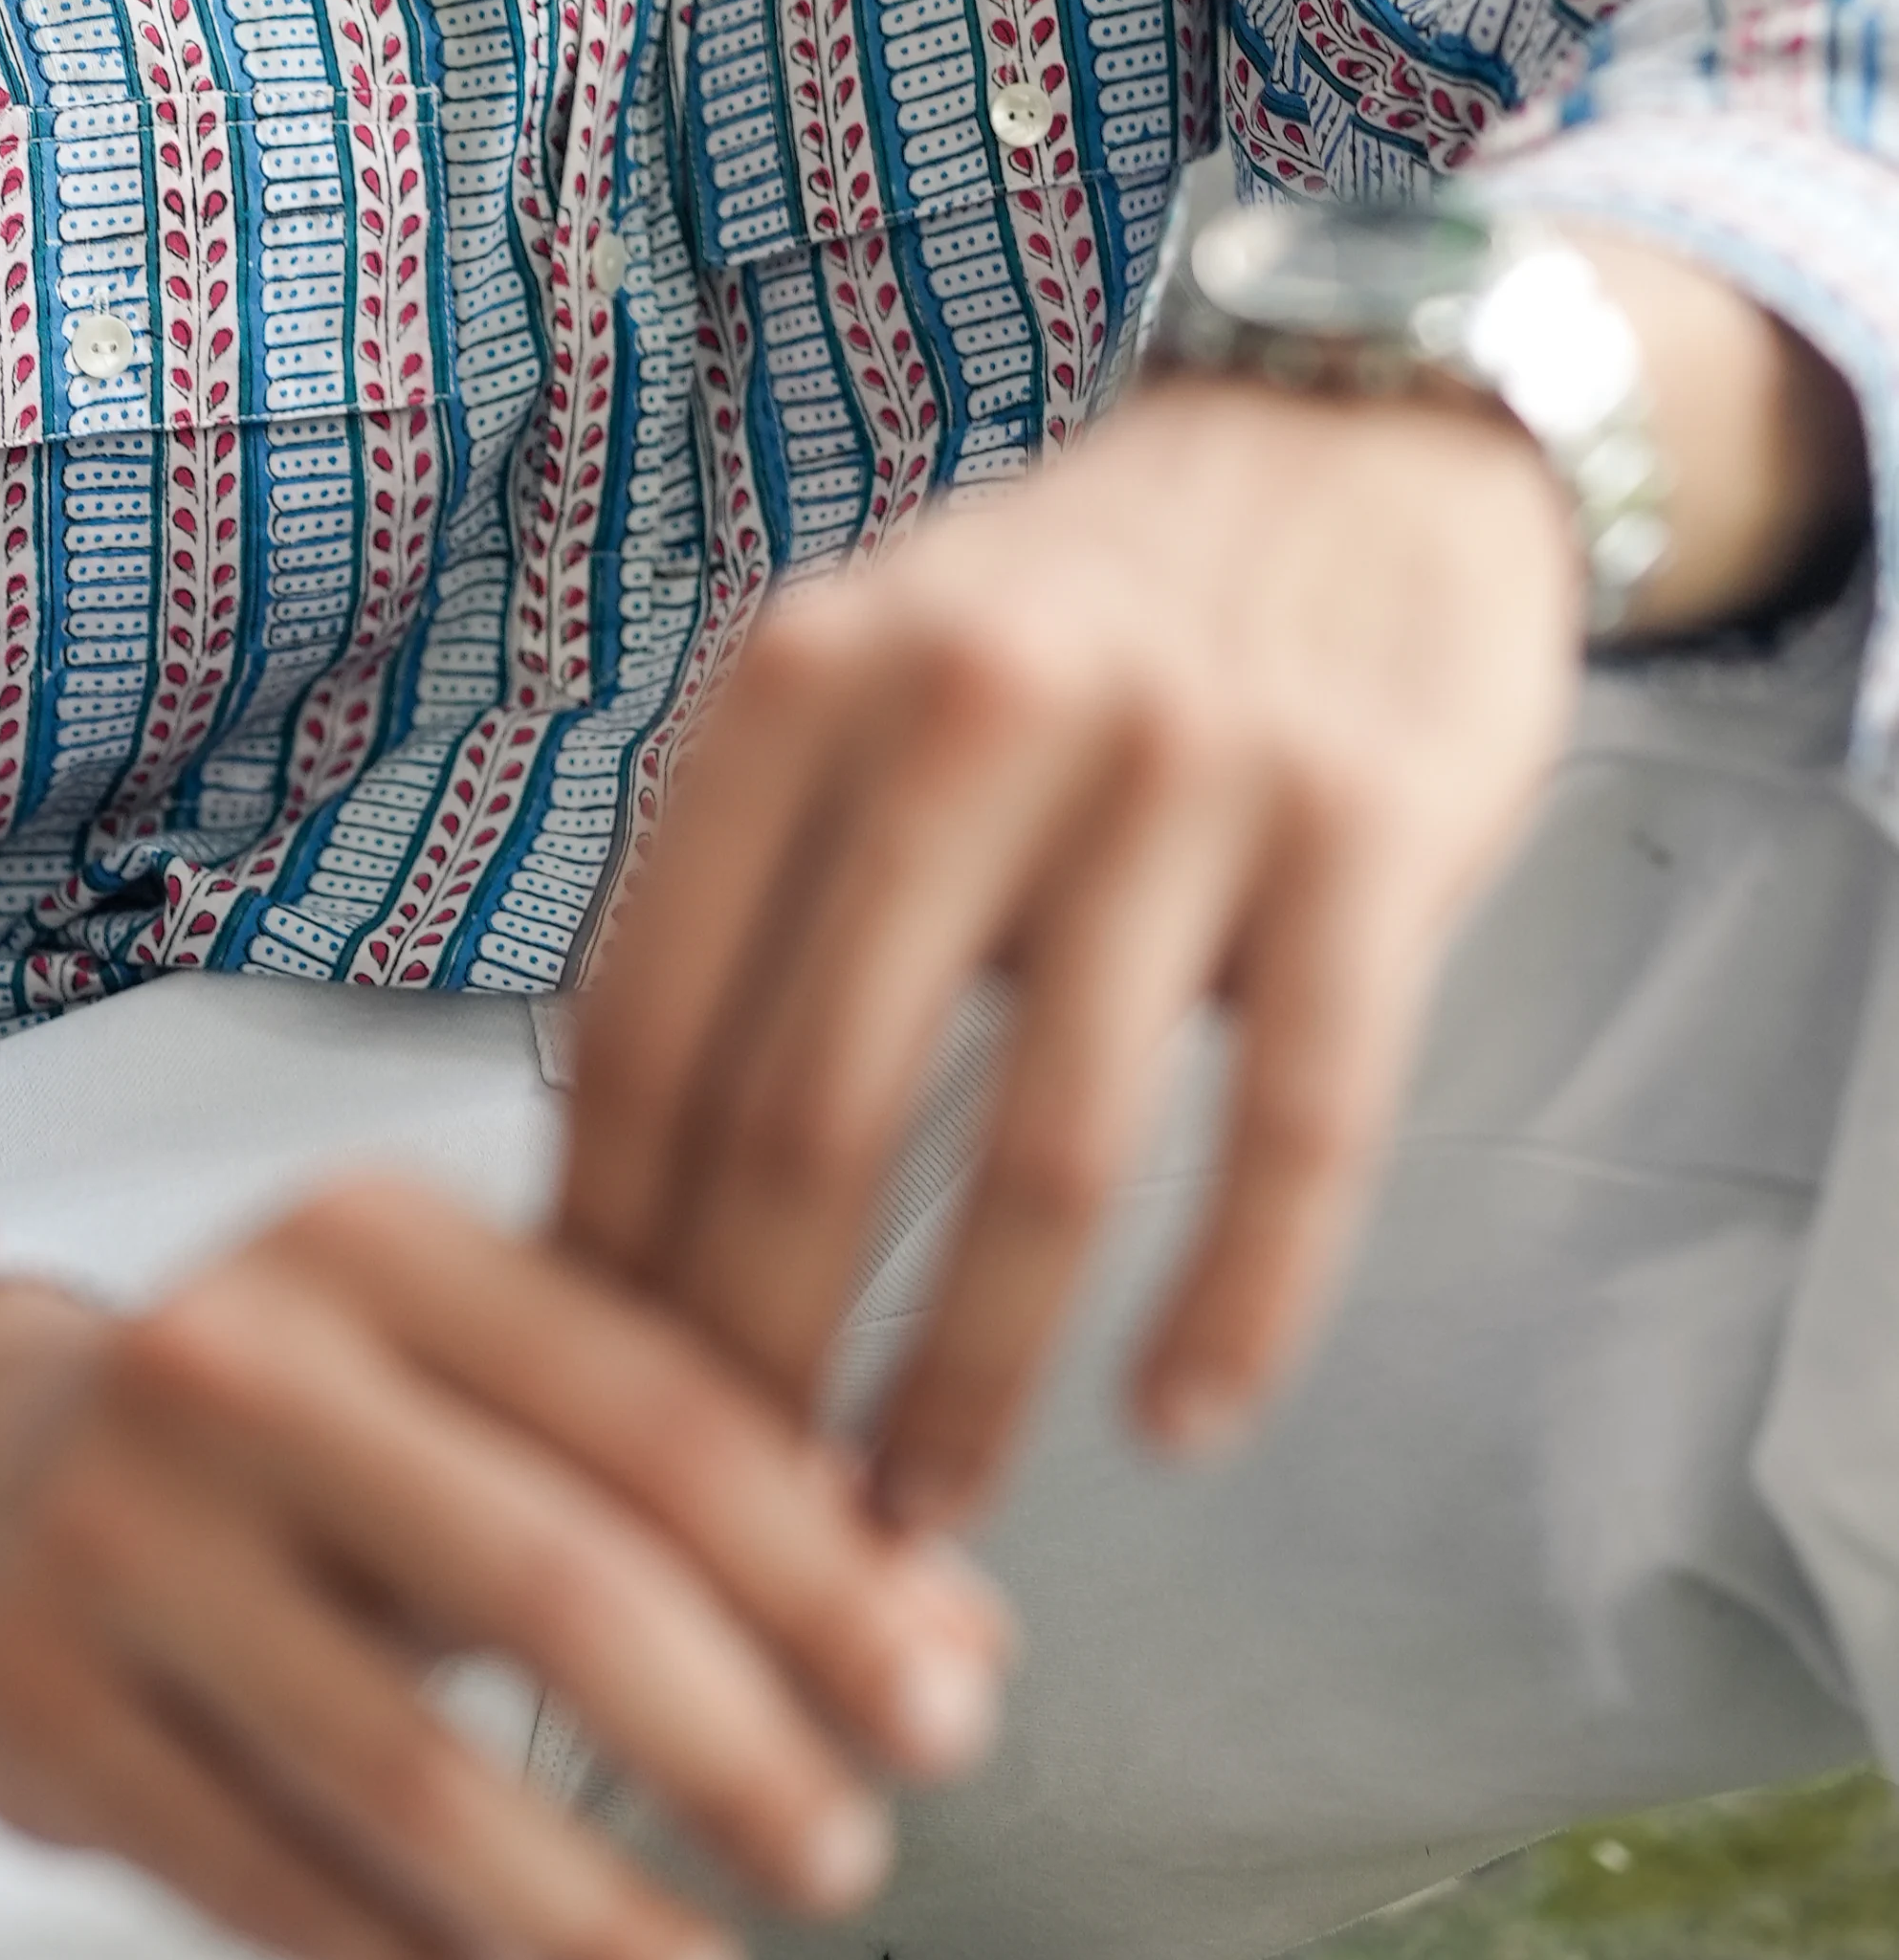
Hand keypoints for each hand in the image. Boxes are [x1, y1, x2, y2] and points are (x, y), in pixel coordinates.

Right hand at [0, 1180, 1005, 1959]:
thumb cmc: (312, 1428)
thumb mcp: (496, 1390)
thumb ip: (726, 1483)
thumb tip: (961, 1646)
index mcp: (380, 1240)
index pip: (656, 1413)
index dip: (824, 1577)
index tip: (950, 1712)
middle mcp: (228, 1358)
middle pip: (547, 1584)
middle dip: (731, 1750)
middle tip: (850, 1861)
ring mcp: (108, 1536)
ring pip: (403, 1770)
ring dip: (585, 1907)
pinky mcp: (26, 1710)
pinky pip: (260, 1875)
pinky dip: (405, 1949)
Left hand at [561, 374, 1584, 1524]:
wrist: (1363, 433)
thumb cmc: (1072, 615)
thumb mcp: (863, 679)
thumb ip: (748, 888)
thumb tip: (603, 1199)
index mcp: (803, 682)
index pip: (646, 1024)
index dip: (606, 1248)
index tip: (590, 1405)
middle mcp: (972, 709)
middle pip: (817, 1116)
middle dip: (761, 1361)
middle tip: (737, 1526)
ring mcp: (1182, 769)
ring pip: (1050, 1154)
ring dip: (974, 1379)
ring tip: (925, 1519)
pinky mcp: (1369, 832)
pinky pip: (1296, 1125)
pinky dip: (1234, 1305)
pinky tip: (1181, 1424)